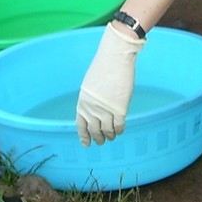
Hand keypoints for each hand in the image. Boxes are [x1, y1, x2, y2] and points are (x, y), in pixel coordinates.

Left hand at [76, 22, 144, 145]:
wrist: (115, 57)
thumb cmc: (104, 66)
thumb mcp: (90, 85)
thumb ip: (91, 99)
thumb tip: (96, 111)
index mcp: (83, 101)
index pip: (81, 125)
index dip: (84, 136)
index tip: (86, 143)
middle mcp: (92, 108)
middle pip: (94, 131)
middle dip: (98, 138)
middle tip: (101, 141)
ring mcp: (106, 109)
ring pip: (107, 131)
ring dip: (110, 136)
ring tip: (112, 136)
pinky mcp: (120, 108)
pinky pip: (119, 126)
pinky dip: (120, 130)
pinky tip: (121, 129)